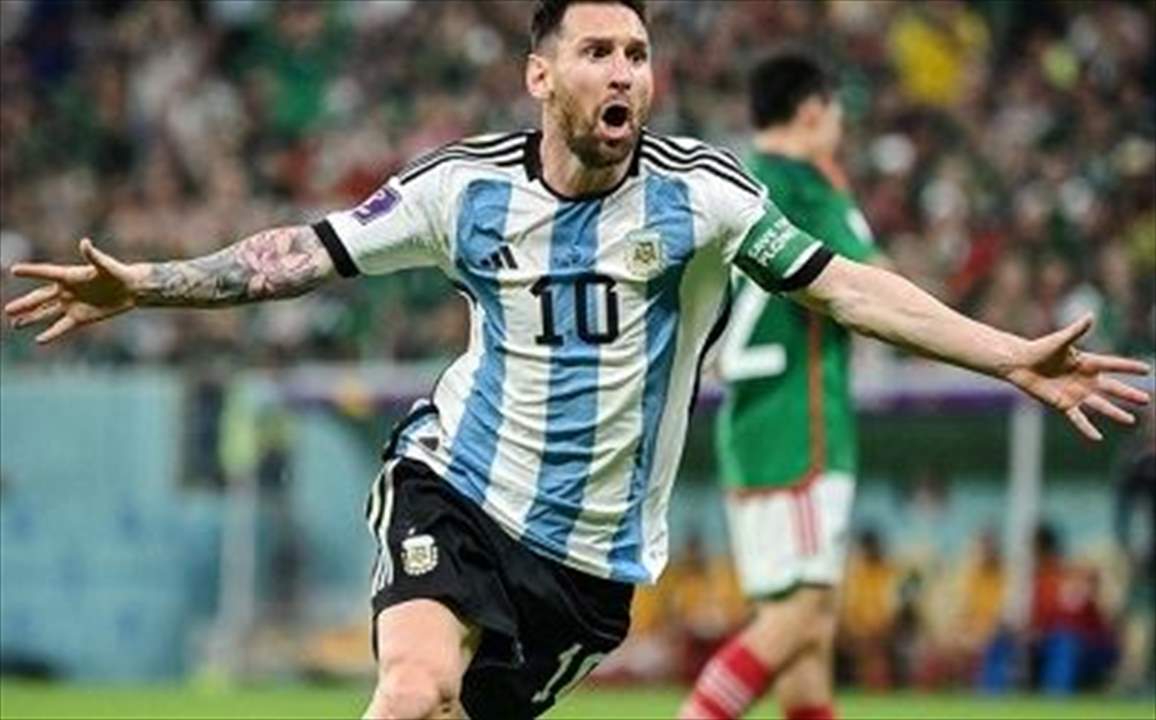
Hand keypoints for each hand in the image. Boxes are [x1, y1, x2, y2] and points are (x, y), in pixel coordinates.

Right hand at [4, 239, 143, 343]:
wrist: (131, 289)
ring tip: (15, 323)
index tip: (13, 270)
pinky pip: (62, 326)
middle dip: (24, 304)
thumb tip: (85, 242)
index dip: (31, 272)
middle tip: (7, 310)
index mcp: (70, 275)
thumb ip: (94, 256)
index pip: (46, 273)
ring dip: (31, 318)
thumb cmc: (118, 273)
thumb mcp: (106, 265)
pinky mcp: (80, 318)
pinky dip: (51, 333)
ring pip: (46, 313)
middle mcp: (66, 290)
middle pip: (40, 298)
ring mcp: (71, 305)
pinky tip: (39, 340)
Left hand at [1007, 314, 1150, 440]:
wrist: (1020, 364)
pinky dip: (1087, 428)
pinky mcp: (1063, 404)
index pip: (1113, 365)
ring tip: (1130, 420)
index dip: (1129, 367)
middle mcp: (1085, 380)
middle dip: (1128, 394)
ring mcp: (1075, 393)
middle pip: (1111, 388)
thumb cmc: (1040, 349)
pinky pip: (1078, 419)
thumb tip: (1091, 316)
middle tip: (1146, 400)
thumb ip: (1076, 331)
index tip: (1147, 370)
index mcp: (1087, 362)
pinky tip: (1098, 438)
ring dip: (1115, 413)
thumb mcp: (1060, 340)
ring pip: (1100, 405)